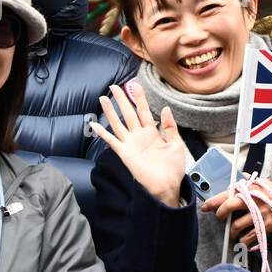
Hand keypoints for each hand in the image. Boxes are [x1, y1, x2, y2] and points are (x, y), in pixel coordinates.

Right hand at [91, 84, 187, 207]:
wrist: (167, 185)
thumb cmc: (173, 168)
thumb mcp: (176, 144)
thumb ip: (170, 127)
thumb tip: (166, 108)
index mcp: (152, 132)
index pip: (144, 111)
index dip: (139, 98)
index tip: (135, 85)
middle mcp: (139, 136)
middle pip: (128, 113)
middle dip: (121, 99)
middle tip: (114, 86)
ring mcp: (131, 144)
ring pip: (118, 123)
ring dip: (110, 111)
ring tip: (103, 98)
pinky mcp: (125, 154)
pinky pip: (112, 141)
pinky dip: (103, 133)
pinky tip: (95, 124)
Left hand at [203, 176, 271, 249]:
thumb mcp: (268, 185)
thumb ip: (252, 184)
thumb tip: (237, 183)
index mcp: (254, 187)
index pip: (229, 192)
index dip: (214, 200)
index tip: (206, 206)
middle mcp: (256, 199)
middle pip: (229, 206)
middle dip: (220, 215)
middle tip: (221, 219)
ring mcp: (261, 213)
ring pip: (237, 225)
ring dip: (232, 232)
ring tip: (234, 232)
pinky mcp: (266, 226)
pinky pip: (248, 237)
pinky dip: (244, 241)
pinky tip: (245, 240)